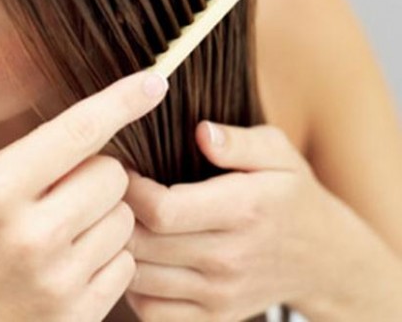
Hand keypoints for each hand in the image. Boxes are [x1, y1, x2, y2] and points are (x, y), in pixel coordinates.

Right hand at [0, 71, 168, 321]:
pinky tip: (71, 265)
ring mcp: (57, 279)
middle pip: (114, 174)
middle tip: (67, 192)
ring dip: (104, 216)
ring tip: (65, 233)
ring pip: (126, 217)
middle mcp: (30, 233)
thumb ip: (37, 155)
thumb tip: (104, 123)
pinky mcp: (78, 315)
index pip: (78, 130)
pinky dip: (106, 257)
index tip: (154, 81)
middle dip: (98, 175)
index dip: (122, 101)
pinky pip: (126, 262)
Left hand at [124, 122, 341, 321]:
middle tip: (111, 194)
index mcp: (241, 211)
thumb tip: (201, 132)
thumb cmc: (291, 195)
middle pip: (143, 245)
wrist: (324, 260)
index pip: (162, 210)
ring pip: (140, 280)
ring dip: (119, 249)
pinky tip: (138, 256)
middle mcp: (228, 259)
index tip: (124, 170)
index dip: (131, 189)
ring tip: (119, 222)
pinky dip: (133, 286)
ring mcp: (220, 296)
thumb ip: (239, 142)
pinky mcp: (213, 318)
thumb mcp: (278, 153)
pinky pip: (152, 311)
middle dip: (116, 216)